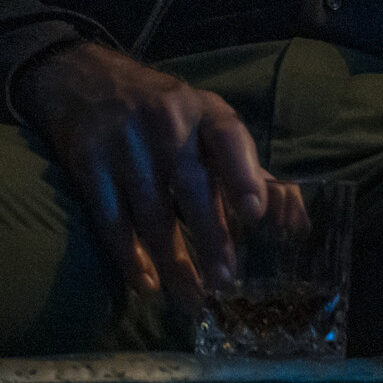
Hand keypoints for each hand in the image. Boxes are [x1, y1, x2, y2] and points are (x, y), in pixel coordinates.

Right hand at [13, 41, 271, 314]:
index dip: (243, 175)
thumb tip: (296, 224)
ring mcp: (125, 144)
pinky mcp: (89, 164)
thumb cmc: (166, 113)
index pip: (229, 139)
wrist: (86, 82)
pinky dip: (129, 257)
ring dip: (173, 262)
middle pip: (192, 186)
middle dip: (210, 236)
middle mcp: (167, 123)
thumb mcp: (209, 124)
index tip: (256, 213)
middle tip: (225, 280)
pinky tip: (146, 284)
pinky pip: (112, 220)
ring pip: (152, 214)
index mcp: (205, 110)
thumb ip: (251, 171)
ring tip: (192, 299)